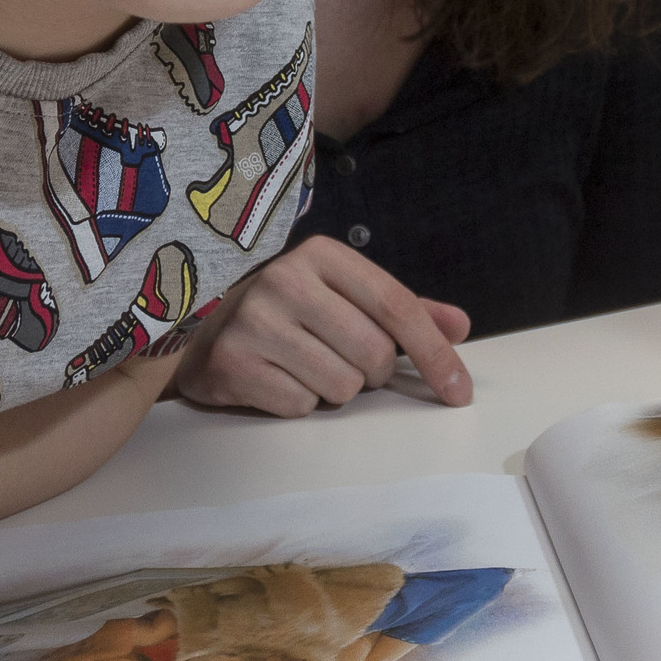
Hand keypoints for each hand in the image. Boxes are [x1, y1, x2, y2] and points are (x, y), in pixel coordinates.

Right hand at [174, 235, 472, 415]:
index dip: (435, 353)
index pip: (397, 307)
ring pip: (342, 387)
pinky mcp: (232, 363)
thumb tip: (460, 326)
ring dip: (335, 390)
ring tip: (305, 367)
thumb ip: (402, 310)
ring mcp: (254, 321)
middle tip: (343, 361)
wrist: (201, 333)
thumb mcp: (343, 297)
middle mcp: (285, 279)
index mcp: (321, 254)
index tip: (459, 392)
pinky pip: (302, 407)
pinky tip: (277, 380)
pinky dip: (299, 404)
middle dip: (372, 373)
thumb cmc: (287, 315)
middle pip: (374, 354)